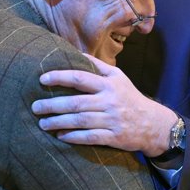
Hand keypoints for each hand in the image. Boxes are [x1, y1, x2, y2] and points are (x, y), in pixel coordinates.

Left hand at [31, 54, 176, 155]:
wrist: (154, 123)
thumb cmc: (130, 97)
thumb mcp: (118, 77)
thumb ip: (97, 66)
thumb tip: (75, 52)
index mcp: (108, 84)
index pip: (80, 78)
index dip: (60, 77)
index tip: (42, 79)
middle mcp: (110, 101)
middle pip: (76, 103)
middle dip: (53, 105)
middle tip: (35, 107)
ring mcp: (112, 120)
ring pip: (81, 121)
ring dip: (59, 122)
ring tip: (42, 123)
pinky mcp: (115, 137)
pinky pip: (91, 137)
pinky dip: (74, 137)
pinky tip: (60, 136)